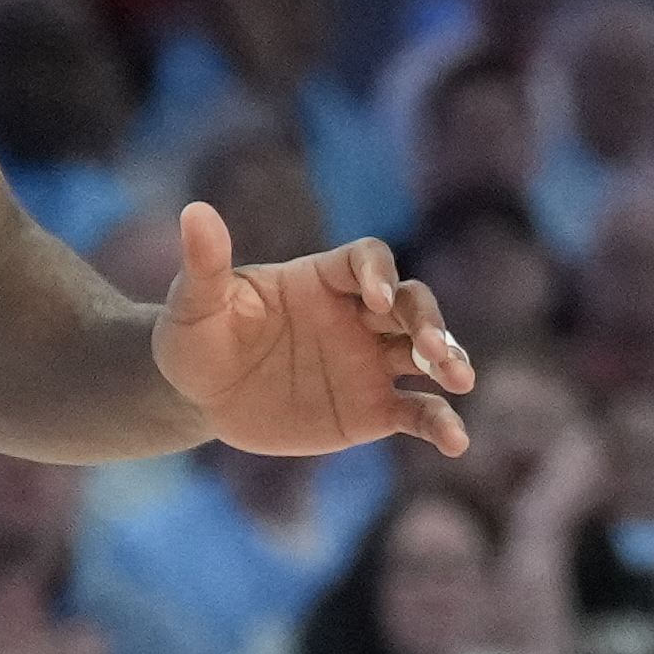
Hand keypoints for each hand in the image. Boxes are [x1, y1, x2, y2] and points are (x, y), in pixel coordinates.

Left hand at [152, 205, 475, 457]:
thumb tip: (196, 211)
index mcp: (322, 281)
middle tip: (432, 349)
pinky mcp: (375, 410)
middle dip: (428, 322)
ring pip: (428, 357)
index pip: (368, 261)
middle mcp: (357, 318)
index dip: (379, 275)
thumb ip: (205, 263)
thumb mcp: (194, 303)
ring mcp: (371, 364)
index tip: (375, 301)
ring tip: (459, 380)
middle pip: (412, 306)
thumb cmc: (195, 340)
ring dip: (451, 362)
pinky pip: (418, 413)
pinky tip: (455, 442)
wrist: (202, 398)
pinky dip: (441, 424)